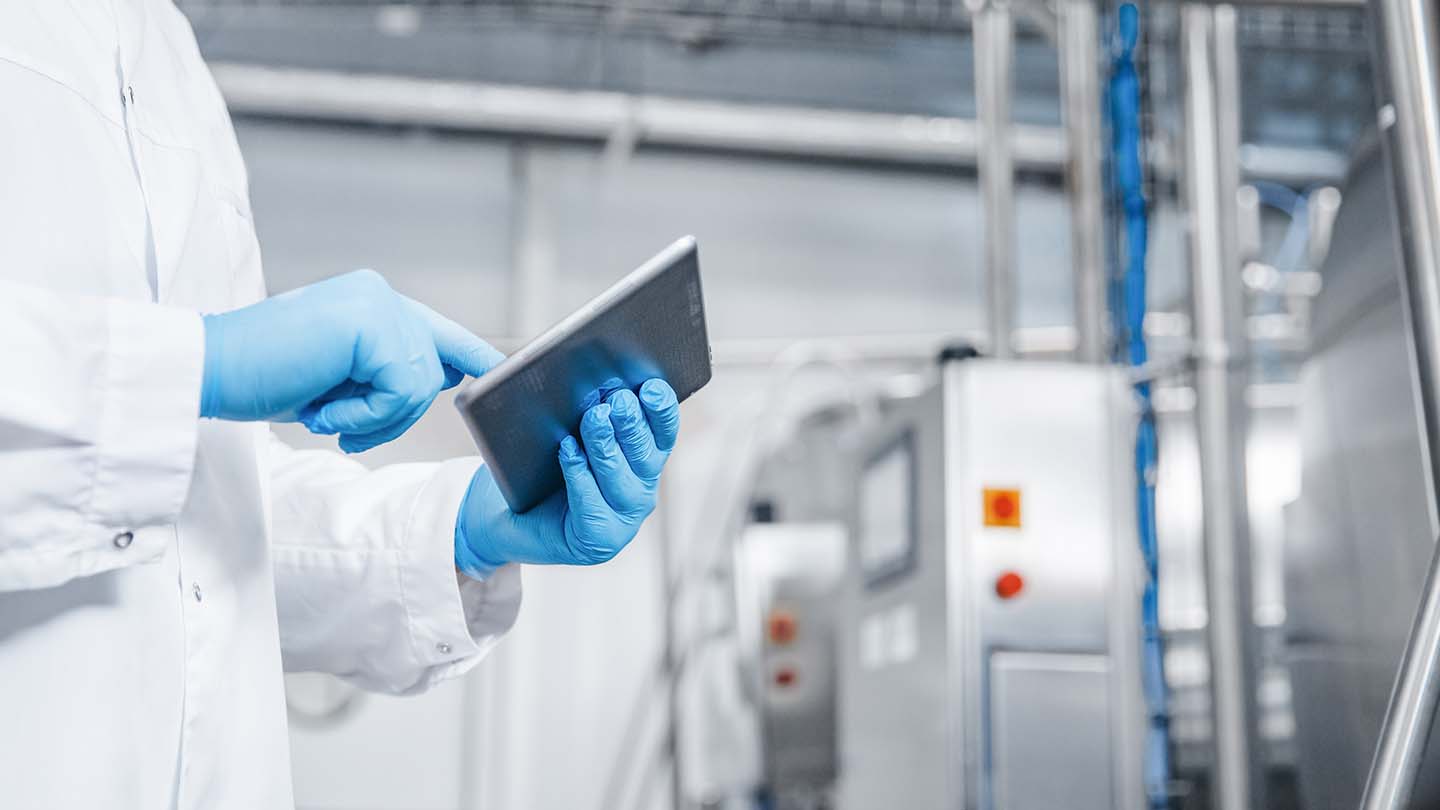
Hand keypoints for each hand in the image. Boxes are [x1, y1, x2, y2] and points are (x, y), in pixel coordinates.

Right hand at [200, 269, 502, 452]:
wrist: (207, 371)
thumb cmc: (261, 377)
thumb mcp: (339, 377)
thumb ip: (387, 372)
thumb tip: (448, 380)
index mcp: (372, 303)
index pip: (438, 332)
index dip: (471, 356)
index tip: (497, 372)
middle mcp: (380, 295)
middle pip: (430, 371)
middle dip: (392, 414)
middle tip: (340, 425)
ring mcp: (377, 304)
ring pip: (419, 384)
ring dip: (374, 418)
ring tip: (324, 414)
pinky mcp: (370, 325)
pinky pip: (400, 391)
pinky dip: (364, 416)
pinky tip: (322, 411)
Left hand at [455, 379, 680, 571]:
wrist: (506, 515)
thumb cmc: (536, 468)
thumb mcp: (562, 428)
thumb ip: (573, 401)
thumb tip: (561, 364)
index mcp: (641, 460)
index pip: (663, 433)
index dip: (662, 411)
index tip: (650, 387)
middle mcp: (639, 491)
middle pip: (647, 456)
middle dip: (633, 425)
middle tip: (617, 400)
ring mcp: (623, 520)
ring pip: (623, 482)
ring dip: (608, 447)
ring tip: (593, 419)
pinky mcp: (598, 540)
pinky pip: (593, 506)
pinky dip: (581, 476)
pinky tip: (568, 451)